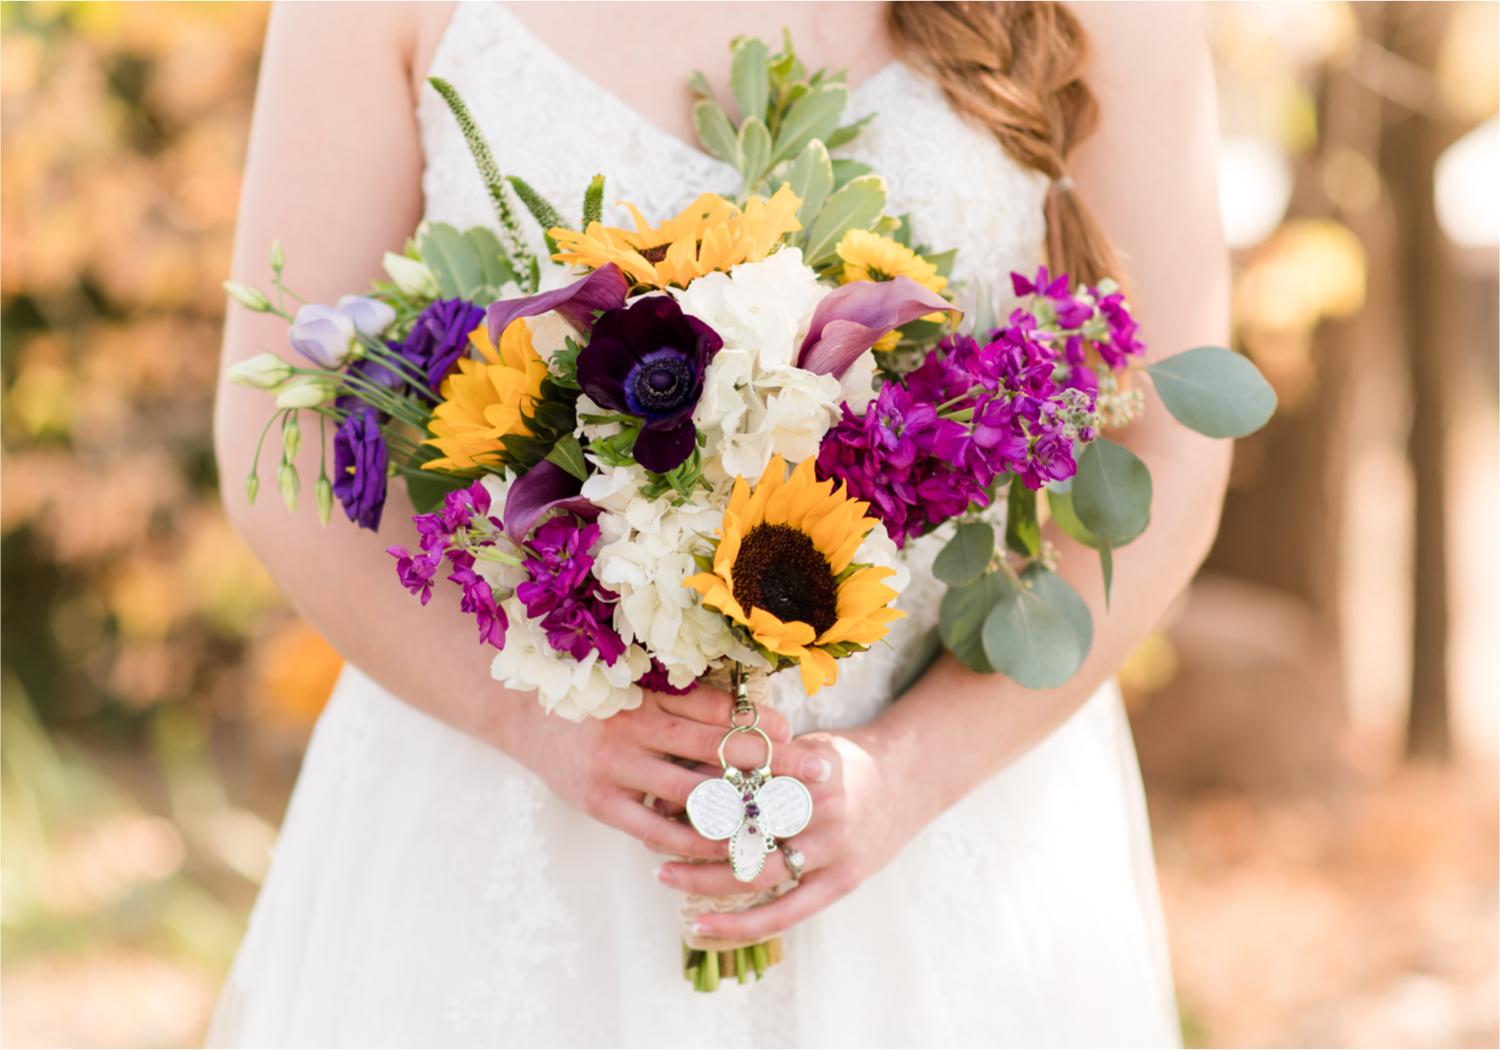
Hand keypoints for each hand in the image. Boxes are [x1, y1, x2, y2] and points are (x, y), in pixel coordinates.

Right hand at [509, 686, 832, 860]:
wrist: (522, 717)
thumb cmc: (595, 699)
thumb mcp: (637, 684)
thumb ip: (685, 695)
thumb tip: (754, 710)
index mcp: (646, 690)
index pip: (717, 708)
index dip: (760, 721)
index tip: (796, 732)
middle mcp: (632, 724)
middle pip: (716, 748)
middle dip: (773, 762)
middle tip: (818, 773)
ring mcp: (614, 766)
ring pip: (692, 793)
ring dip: (743, 807)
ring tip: (785, 817)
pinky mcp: (599, 802)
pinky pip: (656, 828)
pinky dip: (694, 840)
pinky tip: (727, 846)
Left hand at [653, 726, 914, 939]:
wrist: (910, 778)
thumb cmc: (844, 757)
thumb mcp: (803, 742)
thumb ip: (756, 758)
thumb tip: (687, 771)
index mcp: (810, 767)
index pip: (741, 784)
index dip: (697, 793)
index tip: (658, 796)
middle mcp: (825, 809)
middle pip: (744, 828)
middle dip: (692, 836)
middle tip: (649, 836)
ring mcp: (836, 850)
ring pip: (757, 872)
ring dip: (704, 878)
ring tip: (664, 874)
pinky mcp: (842, 882)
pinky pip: (785, 912)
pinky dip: (741, 924)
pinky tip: (702, 925)